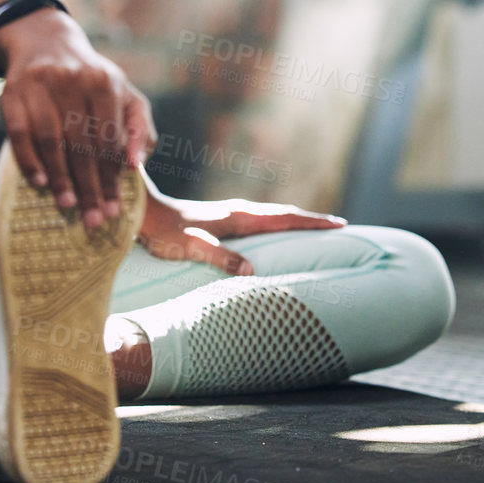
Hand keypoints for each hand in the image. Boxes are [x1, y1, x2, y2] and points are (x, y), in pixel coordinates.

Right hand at [0, 9, 153, 228]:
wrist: (46, 43)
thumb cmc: (92, 80)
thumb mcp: (124, 95)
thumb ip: (138, 129)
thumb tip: (136, 165)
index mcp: (105, 82)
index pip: (109, 138)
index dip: (112, 176)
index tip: (115, 208)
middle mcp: (73, 80)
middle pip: (82, 143)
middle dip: (90, 186)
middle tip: (94, 219)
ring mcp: (39, 85)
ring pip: (51, 139)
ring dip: (60, 177)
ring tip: (69, 206)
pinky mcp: (12, 93)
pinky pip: (19, 133)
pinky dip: (29, 161)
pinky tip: (40, 183)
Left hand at [136, 176, 345, 275]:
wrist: (146, 215)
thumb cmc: (166, 233)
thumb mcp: (193, 248)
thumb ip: (221, 258)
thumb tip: (252, 271)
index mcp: (238, 216)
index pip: (284, 218)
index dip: (311, 222)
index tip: (337, 223)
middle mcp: (239, 211)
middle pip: (284, 214)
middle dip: (311, 220)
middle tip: (338, 224)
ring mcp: (231, 214)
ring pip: (273, 215)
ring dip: (296, 220)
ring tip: (315, 227)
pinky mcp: (224, 220)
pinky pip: (261, 221)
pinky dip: (279, 223)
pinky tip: (276, 231)